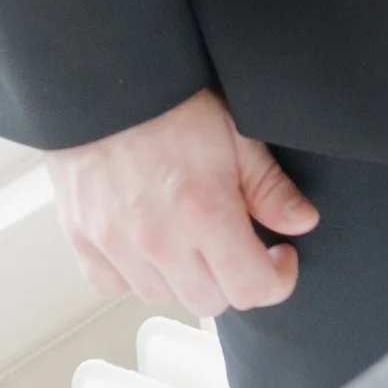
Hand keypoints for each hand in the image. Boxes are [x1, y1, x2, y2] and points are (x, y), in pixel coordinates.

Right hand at [46, 86, 318, 319]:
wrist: (107, 84)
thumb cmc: (173, 102)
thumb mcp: (237, 133)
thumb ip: (270, 186)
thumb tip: (302, 223)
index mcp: (205, 214)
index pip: (251, 288)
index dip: (277, 279)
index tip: (280, 256)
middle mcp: (160, 242)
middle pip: (210, 302)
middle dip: (233, 278)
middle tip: (237, 241)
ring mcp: (119, 248)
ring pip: (165, 297)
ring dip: (185, 277)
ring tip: (191, 235)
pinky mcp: (85, 246)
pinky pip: (117, 288)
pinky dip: (136, 274)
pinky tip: (149, 240)